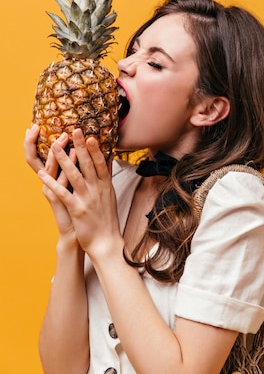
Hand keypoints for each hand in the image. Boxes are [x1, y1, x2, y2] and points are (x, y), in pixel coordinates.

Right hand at [25, 125, 76, 237]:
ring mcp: (51, 191)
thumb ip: (80, 166)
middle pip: (39, 159)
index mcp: (52, 177)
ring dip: (58, 152)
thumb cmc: (81, 206)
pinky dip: (67, 168)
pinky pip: (60, 183)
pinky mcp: (58, 201)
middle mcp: (48, 182)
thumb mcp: (79, 182)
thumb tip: (86, 147)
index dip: (35, 141)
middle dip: (40, 142)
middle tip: (42, 127)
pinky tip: (74, 157)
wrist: (80, 231)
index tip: (38, 124)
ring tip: (65, 137)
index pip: (41, 155)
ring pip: (51, 168)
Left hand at [38, 129, 121, 257]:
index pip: (101, 163)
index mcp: (106, 186)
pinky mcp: (77, 210)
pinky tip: (42, 175)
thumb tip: (109, 159)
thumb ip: (107, 177)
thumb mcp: (110, 196)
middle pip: (88, 164)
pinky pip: (62, 193)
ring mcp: (87, 199)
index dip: (95, 149)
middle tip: (74, 130)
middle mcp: (97, 190)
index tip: (89, 135)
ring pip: (74, 175)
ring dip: (64, 160)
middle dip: (80, 147)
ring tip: (55, 146)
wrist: (106, 242)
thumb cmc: (107, 219)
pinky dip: (51, 183)